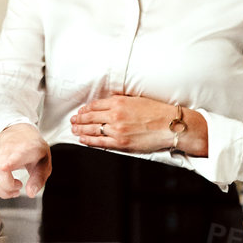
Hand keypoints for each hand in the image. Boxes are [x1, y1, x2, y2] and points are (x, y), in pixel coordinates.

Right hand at [0, 123, 50, 198]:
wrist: (19, 133)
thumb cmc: (32, 147)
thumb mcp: (44, 161)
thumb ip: (39, 179)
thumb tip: (31, 193)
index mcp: (18, 152)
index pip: (4, 165)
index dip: (7, 177)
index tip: (17, 182)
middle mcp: (2, 154)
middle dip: (7, 189)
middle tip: (19, 187)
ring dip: (1, 191)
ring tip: (13, 187)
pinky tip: (6, 184)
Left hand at [70, 95, 201, 154]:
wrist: (169, 125)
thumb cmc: (157, 111)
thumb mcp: (136, 99)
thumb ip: (121, 100)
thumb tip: (110, 101)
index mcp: (118, 102)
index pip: (95, 105)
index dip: (85, 109)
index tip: (81, 111)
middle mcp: (115, 115)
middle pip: (90, 117)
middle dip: (79, 119)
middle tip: (73, 121)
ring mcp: (117, 130)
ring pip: (92, 129)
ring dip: (80, 129)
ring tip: (74, 130)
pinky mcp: (120, 143)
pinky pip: (100, 142)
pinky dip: (88, 140)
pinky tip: (82, 139)